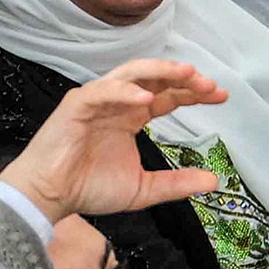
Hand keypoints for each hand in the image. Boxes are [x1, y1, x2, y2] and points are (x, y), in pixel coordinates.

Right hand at [0, 60, 227, 223]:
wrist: (48, 198)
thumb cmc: (87, 188)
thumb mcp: (143, 188)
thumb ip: (177, 183)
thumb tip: (214, 182)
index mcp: (131, 117)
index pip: (167, 95)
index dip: (193, 93)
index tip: (221, 95)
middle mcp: (116, 104)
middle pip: (154, 78)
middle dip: (183, 78)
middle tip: (209, 85)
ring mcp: (96, 101)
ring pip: (130, 74)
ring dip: (159, 71)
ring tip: (186, 74)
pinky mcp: (75, 106)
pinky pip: (102, 91)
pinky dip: (124, 91)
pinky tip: (146, 99)